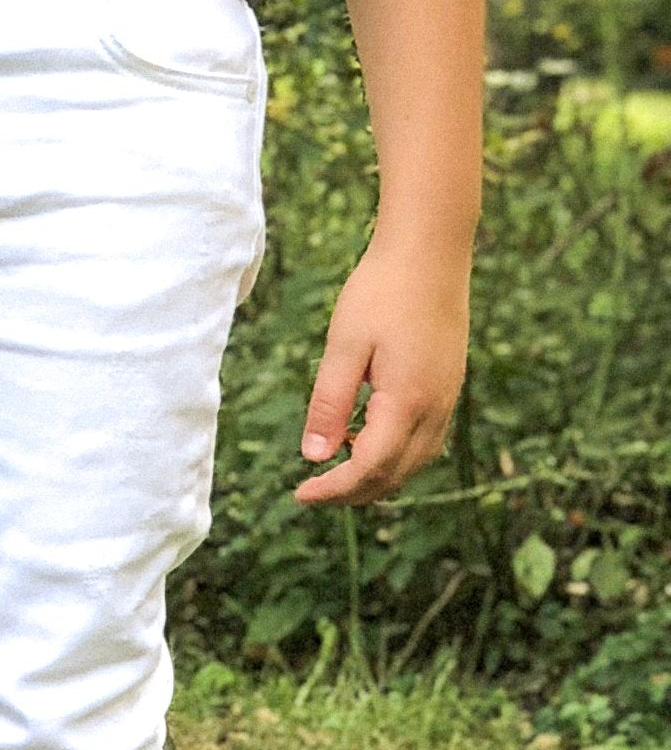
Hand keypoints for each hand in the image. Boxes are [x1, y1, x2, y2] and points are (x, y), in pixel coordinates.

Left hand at [294, 229, 471, 505]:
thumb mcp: (344, 346)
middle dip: (353, 493)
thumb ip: (330, 404)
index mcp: (408, 402)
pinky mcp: (449, 387)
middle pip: (396, 475)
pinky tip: (363, 437)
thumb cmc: (381, 291)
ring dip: (376, 476)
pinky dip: (394, 454)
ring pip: (414, 462)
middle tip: (311, 491)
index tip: (300, 495)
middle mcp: (436, 409)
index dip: (335, 490)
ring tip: (333, 470)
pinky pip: (424, 440)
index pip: (370, 469)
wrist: (430, 253)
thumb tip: (314, 457)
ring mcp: (448, 399)